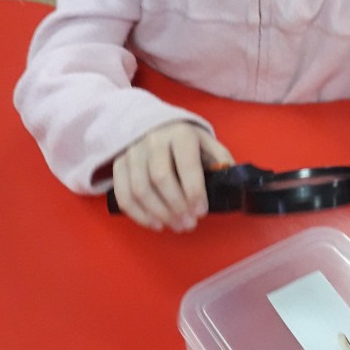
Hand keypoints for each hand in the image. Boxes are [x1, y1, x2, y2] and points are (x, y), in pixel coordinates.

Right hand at [111, 121, 233, 232]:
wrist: (154, 123)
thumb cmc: (185, 140)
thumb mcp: (207, 142)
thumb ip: (220, 159)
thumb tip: (230, 179)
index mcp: (181, 134)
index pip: (186, 165)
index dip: (194, 192)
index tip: (201, 212)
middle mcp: (154, 140)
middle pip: (161, 178)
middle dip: (176, 206)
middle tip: (189, 223)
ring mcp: (133, 151)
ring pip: (140, 188)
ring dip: (159, 213)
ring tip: (175, 226)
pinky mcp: (119, 163)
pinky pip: (123, 193)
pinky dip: (138, 214)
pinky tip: (155, 223)